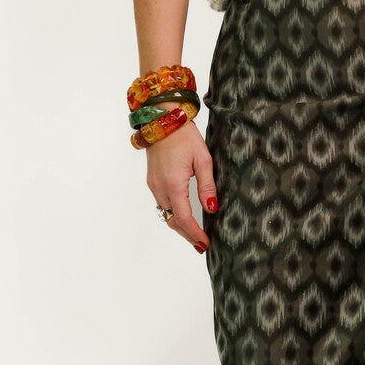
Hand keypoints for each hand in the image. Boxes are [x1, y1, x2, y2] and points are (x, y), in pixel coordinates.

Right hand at [145, 113, 216, 253]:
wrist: (162, 119)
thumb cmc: (184, 136)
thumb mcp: (202, 159)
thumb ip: (207, 186)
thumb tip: (212, 208)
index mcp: (173, 184)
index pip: (183, 217)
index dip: (194, 233)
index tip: (205, 243)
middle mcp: (160, 187)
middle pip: (172, 221)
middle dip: (187, 235)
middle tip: (201, 245)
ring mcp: (154, 185)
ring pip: (165, 214)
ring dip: (179, 226)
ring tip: (194, 235)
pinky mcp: (152, 181)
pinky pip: (162, 204)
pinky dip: (172, 214)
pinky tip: (183, 216)